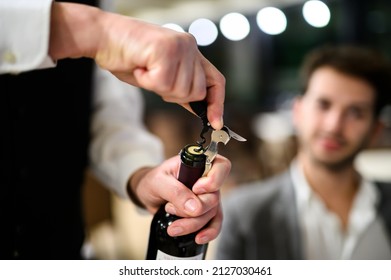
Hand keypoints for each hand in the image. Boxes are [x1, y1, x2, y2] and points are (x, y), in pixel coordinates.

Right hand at [49, 3, 224, 128]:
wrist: (102, 36)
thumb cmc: (128, 56)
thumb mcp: (160, 75)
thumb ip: (181, 87)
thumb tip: (200, 108)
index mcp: (191, 52)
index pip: (215, 81)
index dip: (216, 105)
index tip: (216, 124)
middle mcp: (190, 46)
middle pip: (196, 92)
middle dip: (174, 95)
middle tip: (154, 78)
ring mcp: (180, 46)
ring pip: (181, 90)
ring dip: (158, 87)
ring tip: (145, 69)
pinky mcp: (166, 49)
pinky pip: (163, 84)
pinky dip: (147, 81)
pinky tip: (140, 67)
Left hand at [129, 154, 230, 243]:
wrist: (148, 194)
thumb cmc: (153, 181)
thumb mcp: (158, 182)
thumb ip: (176, 191)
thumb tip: (195, 208)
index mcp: (198, 164)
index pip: (221, 166)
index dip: (213, 180)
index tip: (196, 189)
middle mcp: (207, 180)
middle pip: (214, 197)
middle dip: (194, 209)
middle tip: (171, 208)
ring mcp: (207, 197)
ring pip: (211, 214)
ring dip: (193, 224)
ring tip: (173, 227)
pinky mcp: (204, 213)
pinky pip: (214, 224)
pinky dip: (208, 233)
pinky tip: (198, 238)